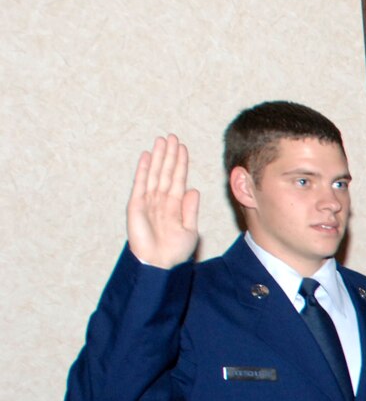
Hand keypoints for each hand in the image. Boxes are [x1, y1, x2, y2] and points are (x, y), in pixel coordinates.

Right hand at [127, 135, 200, 268]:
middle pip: (166, 172)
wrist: (160, 263)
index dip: (181, 163)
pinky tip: (147, 156)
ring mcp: (148, 201)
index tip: (183, 148)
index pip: (178, 179)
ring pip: (154, 174)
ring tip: (161, 141)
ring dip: (158, 157)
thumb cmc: (175, 251)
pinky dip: (144, 170)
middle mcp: (161, 200)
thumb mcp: (189, 229)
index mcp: (175, 205)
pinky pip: (141, 184)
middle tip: (172, 137)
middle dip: (169, 155)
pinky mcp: (137, 205)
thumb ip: (190, 209)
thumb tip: (193, 190)